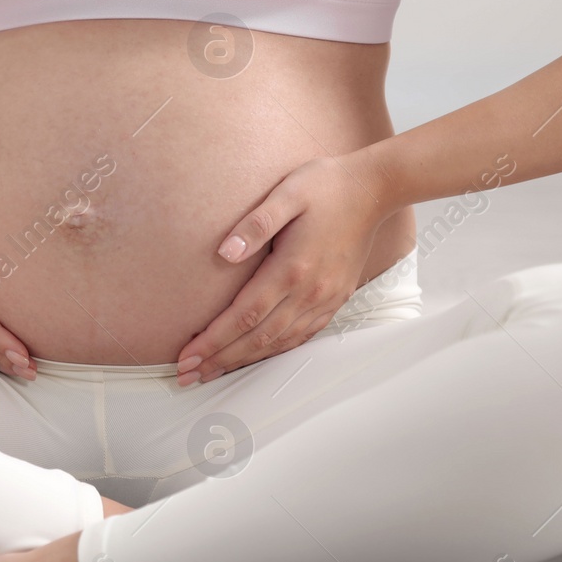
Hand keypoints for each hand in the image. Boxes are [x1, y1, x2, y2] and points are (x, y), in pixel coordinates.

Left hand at [175, 155, 390, 385]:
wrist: (373, 190)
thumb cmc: (327, 186)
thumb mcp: (286, 193)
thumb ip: (254, 224)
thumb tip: (223, 253)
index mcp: (292, 268)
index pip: (245, 316)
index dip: (214, 341)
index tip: (188, 356)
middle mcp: (310, 292)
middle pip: (258, 338)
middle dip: (220, 359)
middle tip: (188, 375)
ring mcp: (325, 299)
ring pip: (279, 343)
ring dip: (243, 361)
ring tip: (213, 372)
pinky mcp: (335, 299)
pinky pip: (301, 336)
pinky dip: (275, 351)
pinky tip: (257, 356)